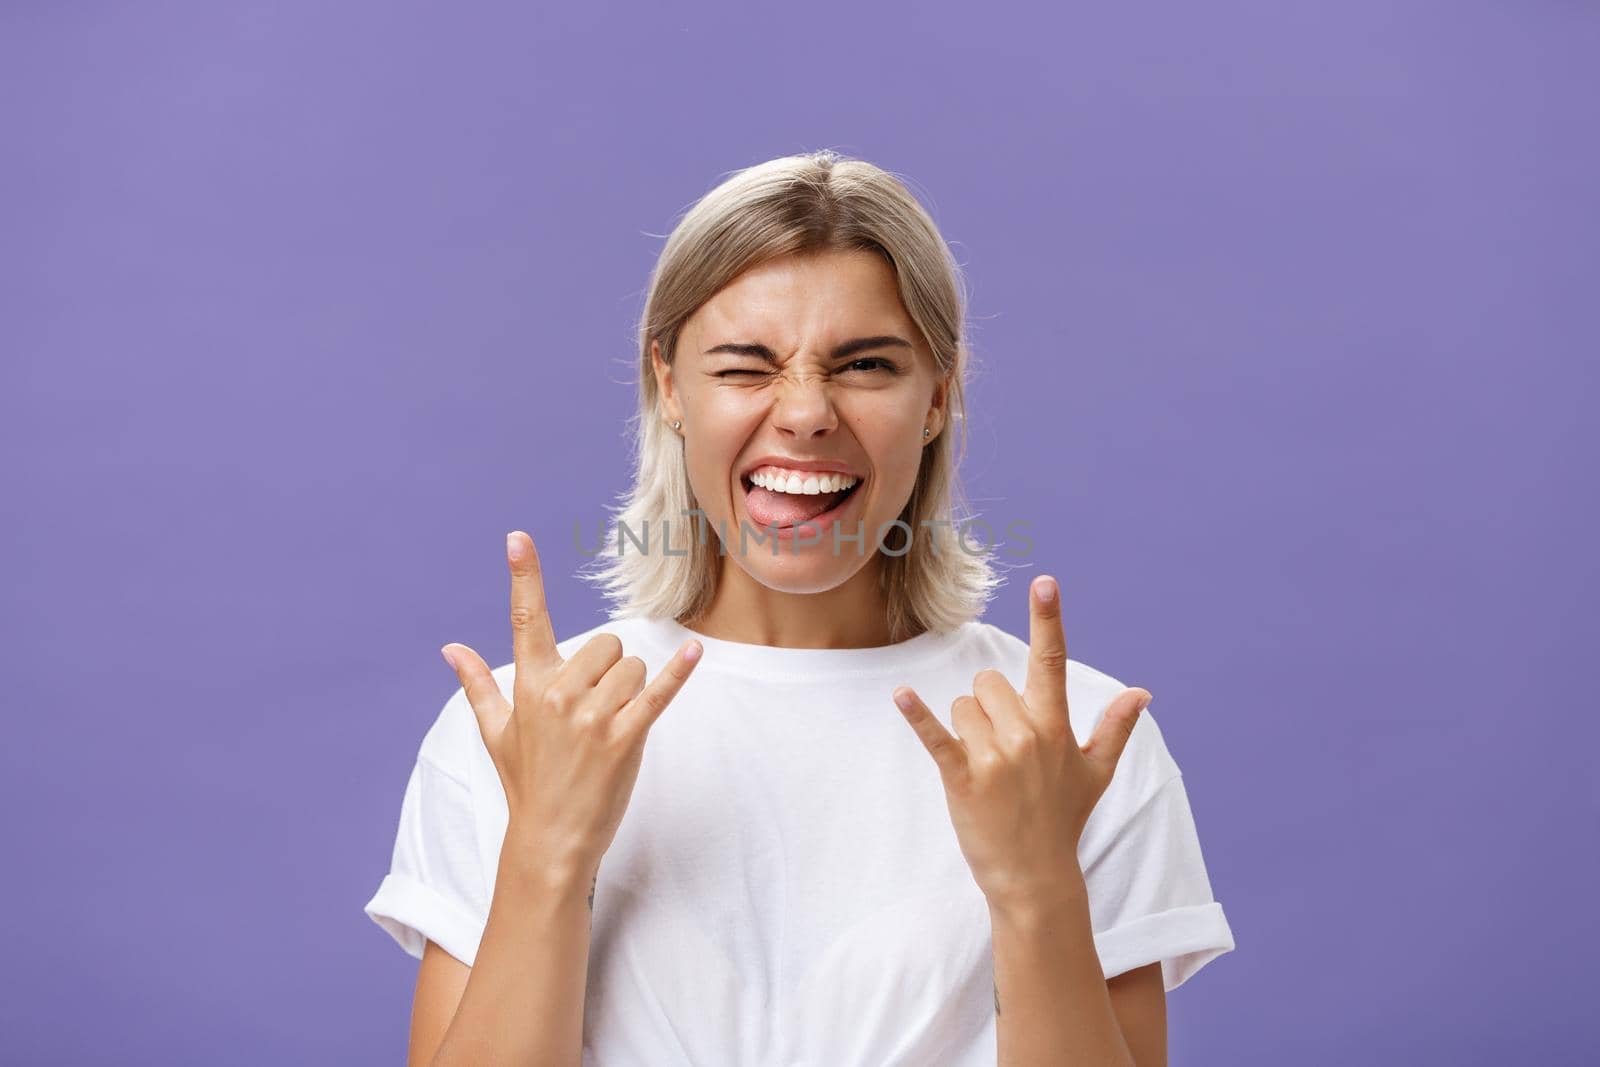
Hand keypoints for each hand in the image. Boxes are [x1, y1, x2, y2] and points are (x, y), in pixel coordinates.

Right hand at [440, 530, 702, 882]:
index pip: (525, 621)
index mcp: (528, 687)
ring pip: (633, 666)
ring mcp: (592, 718)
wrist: (550, 839)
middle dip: (611, 667)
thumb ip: (477, 684)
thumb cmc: (525, 782)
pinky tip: (696, 650)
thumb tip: (450, 648)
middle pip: (607, 643)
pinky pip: (658, 693)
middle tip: (597, 708)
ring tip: (613, 725)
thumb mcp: (496, 732)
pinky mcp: (624, 738)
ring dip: (633, 688)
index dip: (523, 577)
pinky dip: (680, 672)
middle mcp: (558, 695)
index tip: (517, 538)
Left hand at [891, 575, 1150, 909]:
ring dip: (965, 729)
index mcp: (1056, 728)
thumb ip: (1115, 728)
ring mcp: (995, 758)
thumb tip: (1142, 693)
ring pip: (962, 707)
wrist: (1035, 878)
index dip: (1048, 620)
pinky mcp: (963, 779)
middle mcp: (1028, 735)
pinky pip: (936, 736)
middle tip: (1000, 750)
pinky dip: (917, 716)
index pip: (1052, 662)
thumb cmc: (1063, 821)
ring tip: (983, 768)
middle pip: (988, 683)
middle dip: (988, 707)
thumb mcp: (1096, 773)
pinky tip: (902, 695)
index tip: (1044, 582)